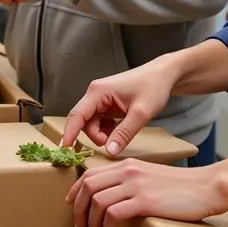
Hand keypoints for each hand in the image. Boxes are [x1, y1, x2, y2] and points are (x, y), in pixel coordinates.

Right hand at [60, 56, 177, 154]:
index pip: (77, 115)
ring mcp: (101, 99)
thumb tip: (109, 151)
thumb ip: (124, 133)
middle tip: (113, 144)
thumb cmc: (153, 87)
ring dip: (102, 133)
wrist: (164, 75)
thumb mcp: (141, 113)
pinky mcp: (107, 103)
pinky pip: (99, 121)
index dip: (69, 133)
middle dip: (95, 135)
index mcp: (98, 92)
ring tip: (120, 134)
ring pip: (91, 123)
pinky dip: (107, 129)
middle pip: (83, 122)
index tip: (64, 149)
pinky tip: (120, 129)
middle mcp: (95, 94)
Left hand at [66, 160, 225, 226]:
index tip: (71, 205)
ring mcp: (136, 185)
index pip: (90, 174)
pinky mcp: (145, 201)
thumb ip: (131, 181)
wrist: (206, 187)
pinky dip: (107, 226)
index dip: (76, 191)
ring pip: (97, 201)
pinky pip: (113, 213)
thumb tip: (112, 198)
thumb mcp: (150, 177)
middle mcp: (128, 171)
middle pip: (88, 186)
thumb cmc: (182, 187)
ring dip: (92, 222)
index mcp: (128, 164)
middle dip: (79, 208)